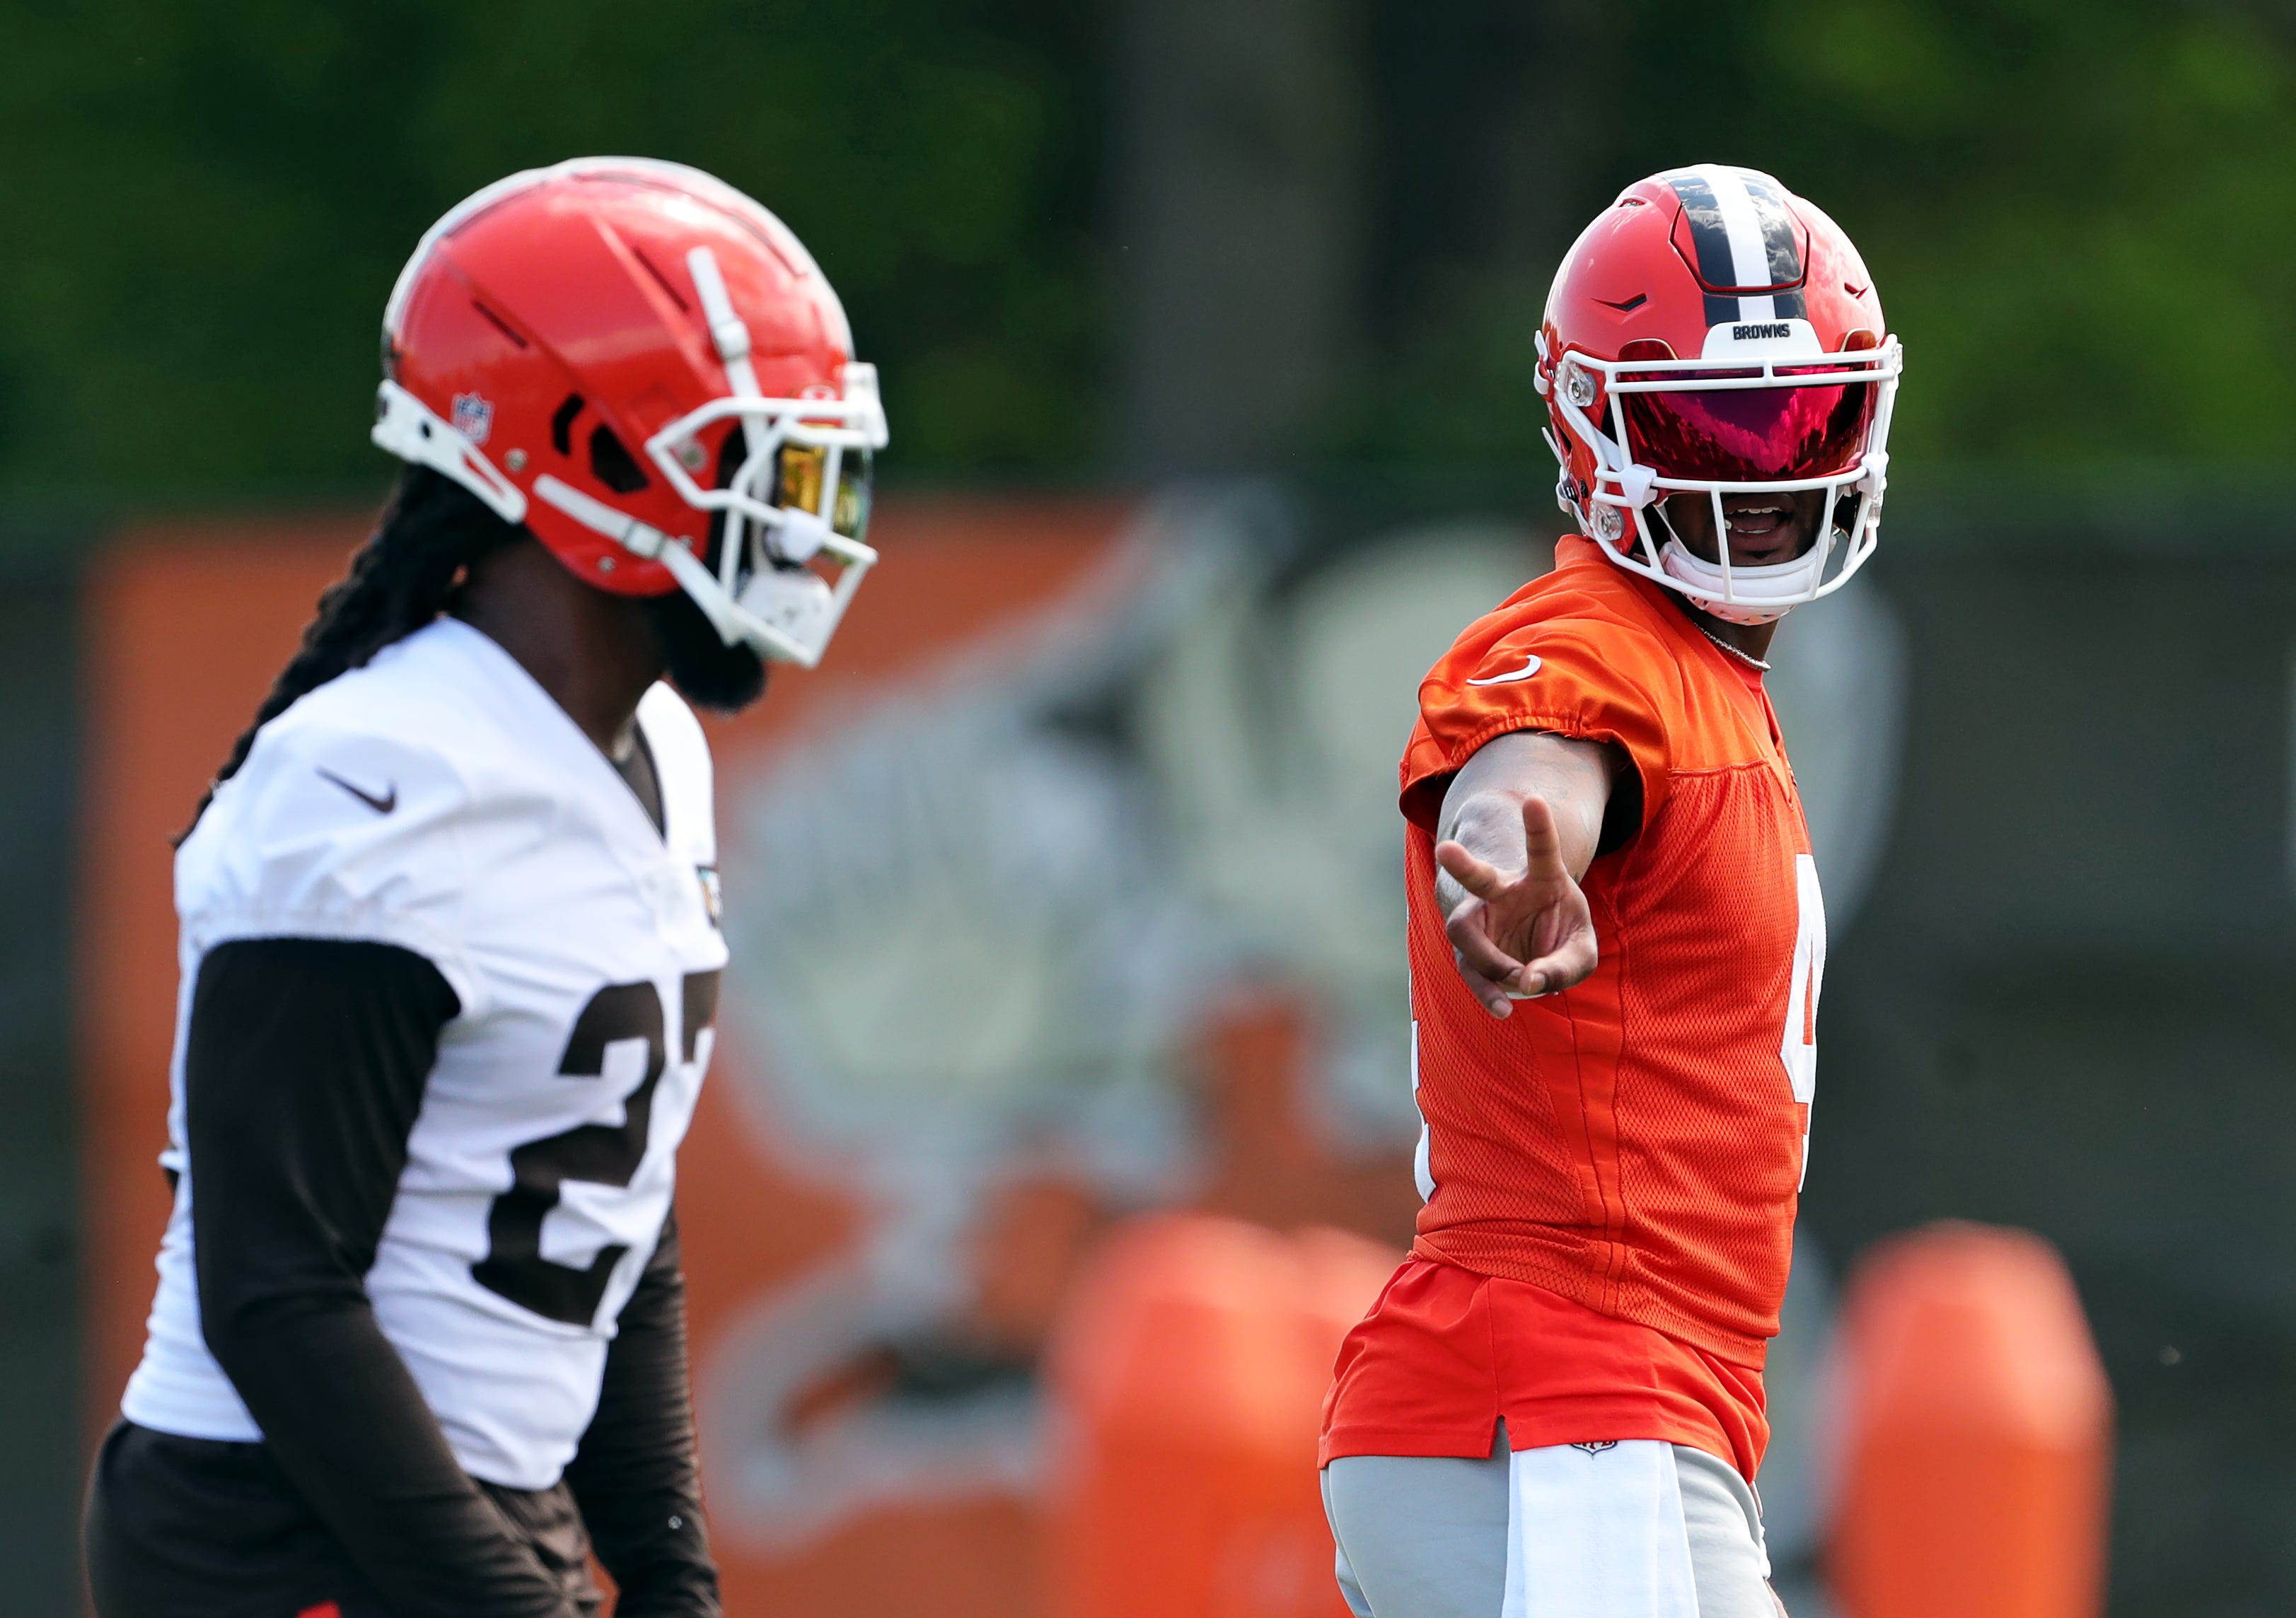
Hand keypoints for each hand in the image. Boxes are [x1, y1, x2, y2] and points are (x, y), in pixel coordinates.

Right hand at [1434, 794, 1598, 1018]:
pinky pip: (1471, 970)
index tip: (1534, 799)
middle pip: (1480, 877)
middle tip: (1446, 849)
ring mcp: (1481, 923)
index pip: (1540, 850)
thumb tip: (1531, 981)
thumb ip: (1568, 964)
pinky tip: (1503, 1008)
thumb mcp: (1581, 950)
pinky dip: (1488, 991)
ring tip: (1520, 980)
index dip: (1538, 826)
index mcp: (1540, 878)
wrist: (1533, 951)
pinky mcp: (1470, 953)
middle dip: (1462, 864)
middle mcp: (1502, 893)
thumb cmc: (1561, 938)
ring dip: (1488, 958)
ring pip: (1464, 931)